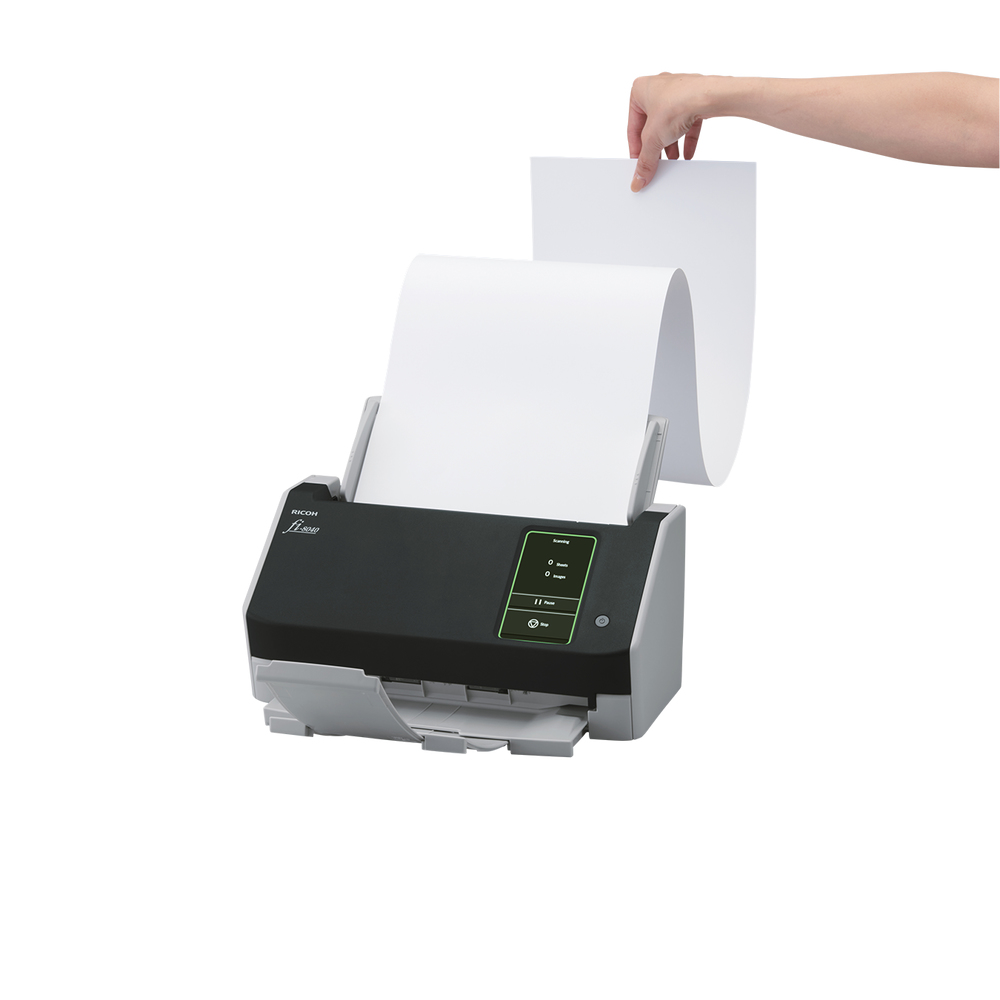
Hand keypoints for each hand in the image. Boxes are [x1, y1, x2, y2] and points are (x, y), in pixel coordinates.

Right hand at [628, 73, 710, 190]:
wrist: (709, 96)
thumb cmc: (677, 103)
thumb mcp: (653, 140)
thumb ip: (645, 161)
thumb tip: (639, 177)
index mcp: (639, 91)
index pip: (633, 128)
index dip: (636, 150)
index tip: (640, 165)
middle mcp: (657, 88)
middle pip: (652, 127)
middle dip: (656, 148)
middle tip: (656, 165)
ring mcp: (677, 91)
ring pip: (669, 125)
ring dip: (671, 145)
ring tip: (673, 160)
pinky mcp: (693, 98)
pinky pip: (686, 122)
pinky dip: (685, 139)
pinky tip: (687, 154)